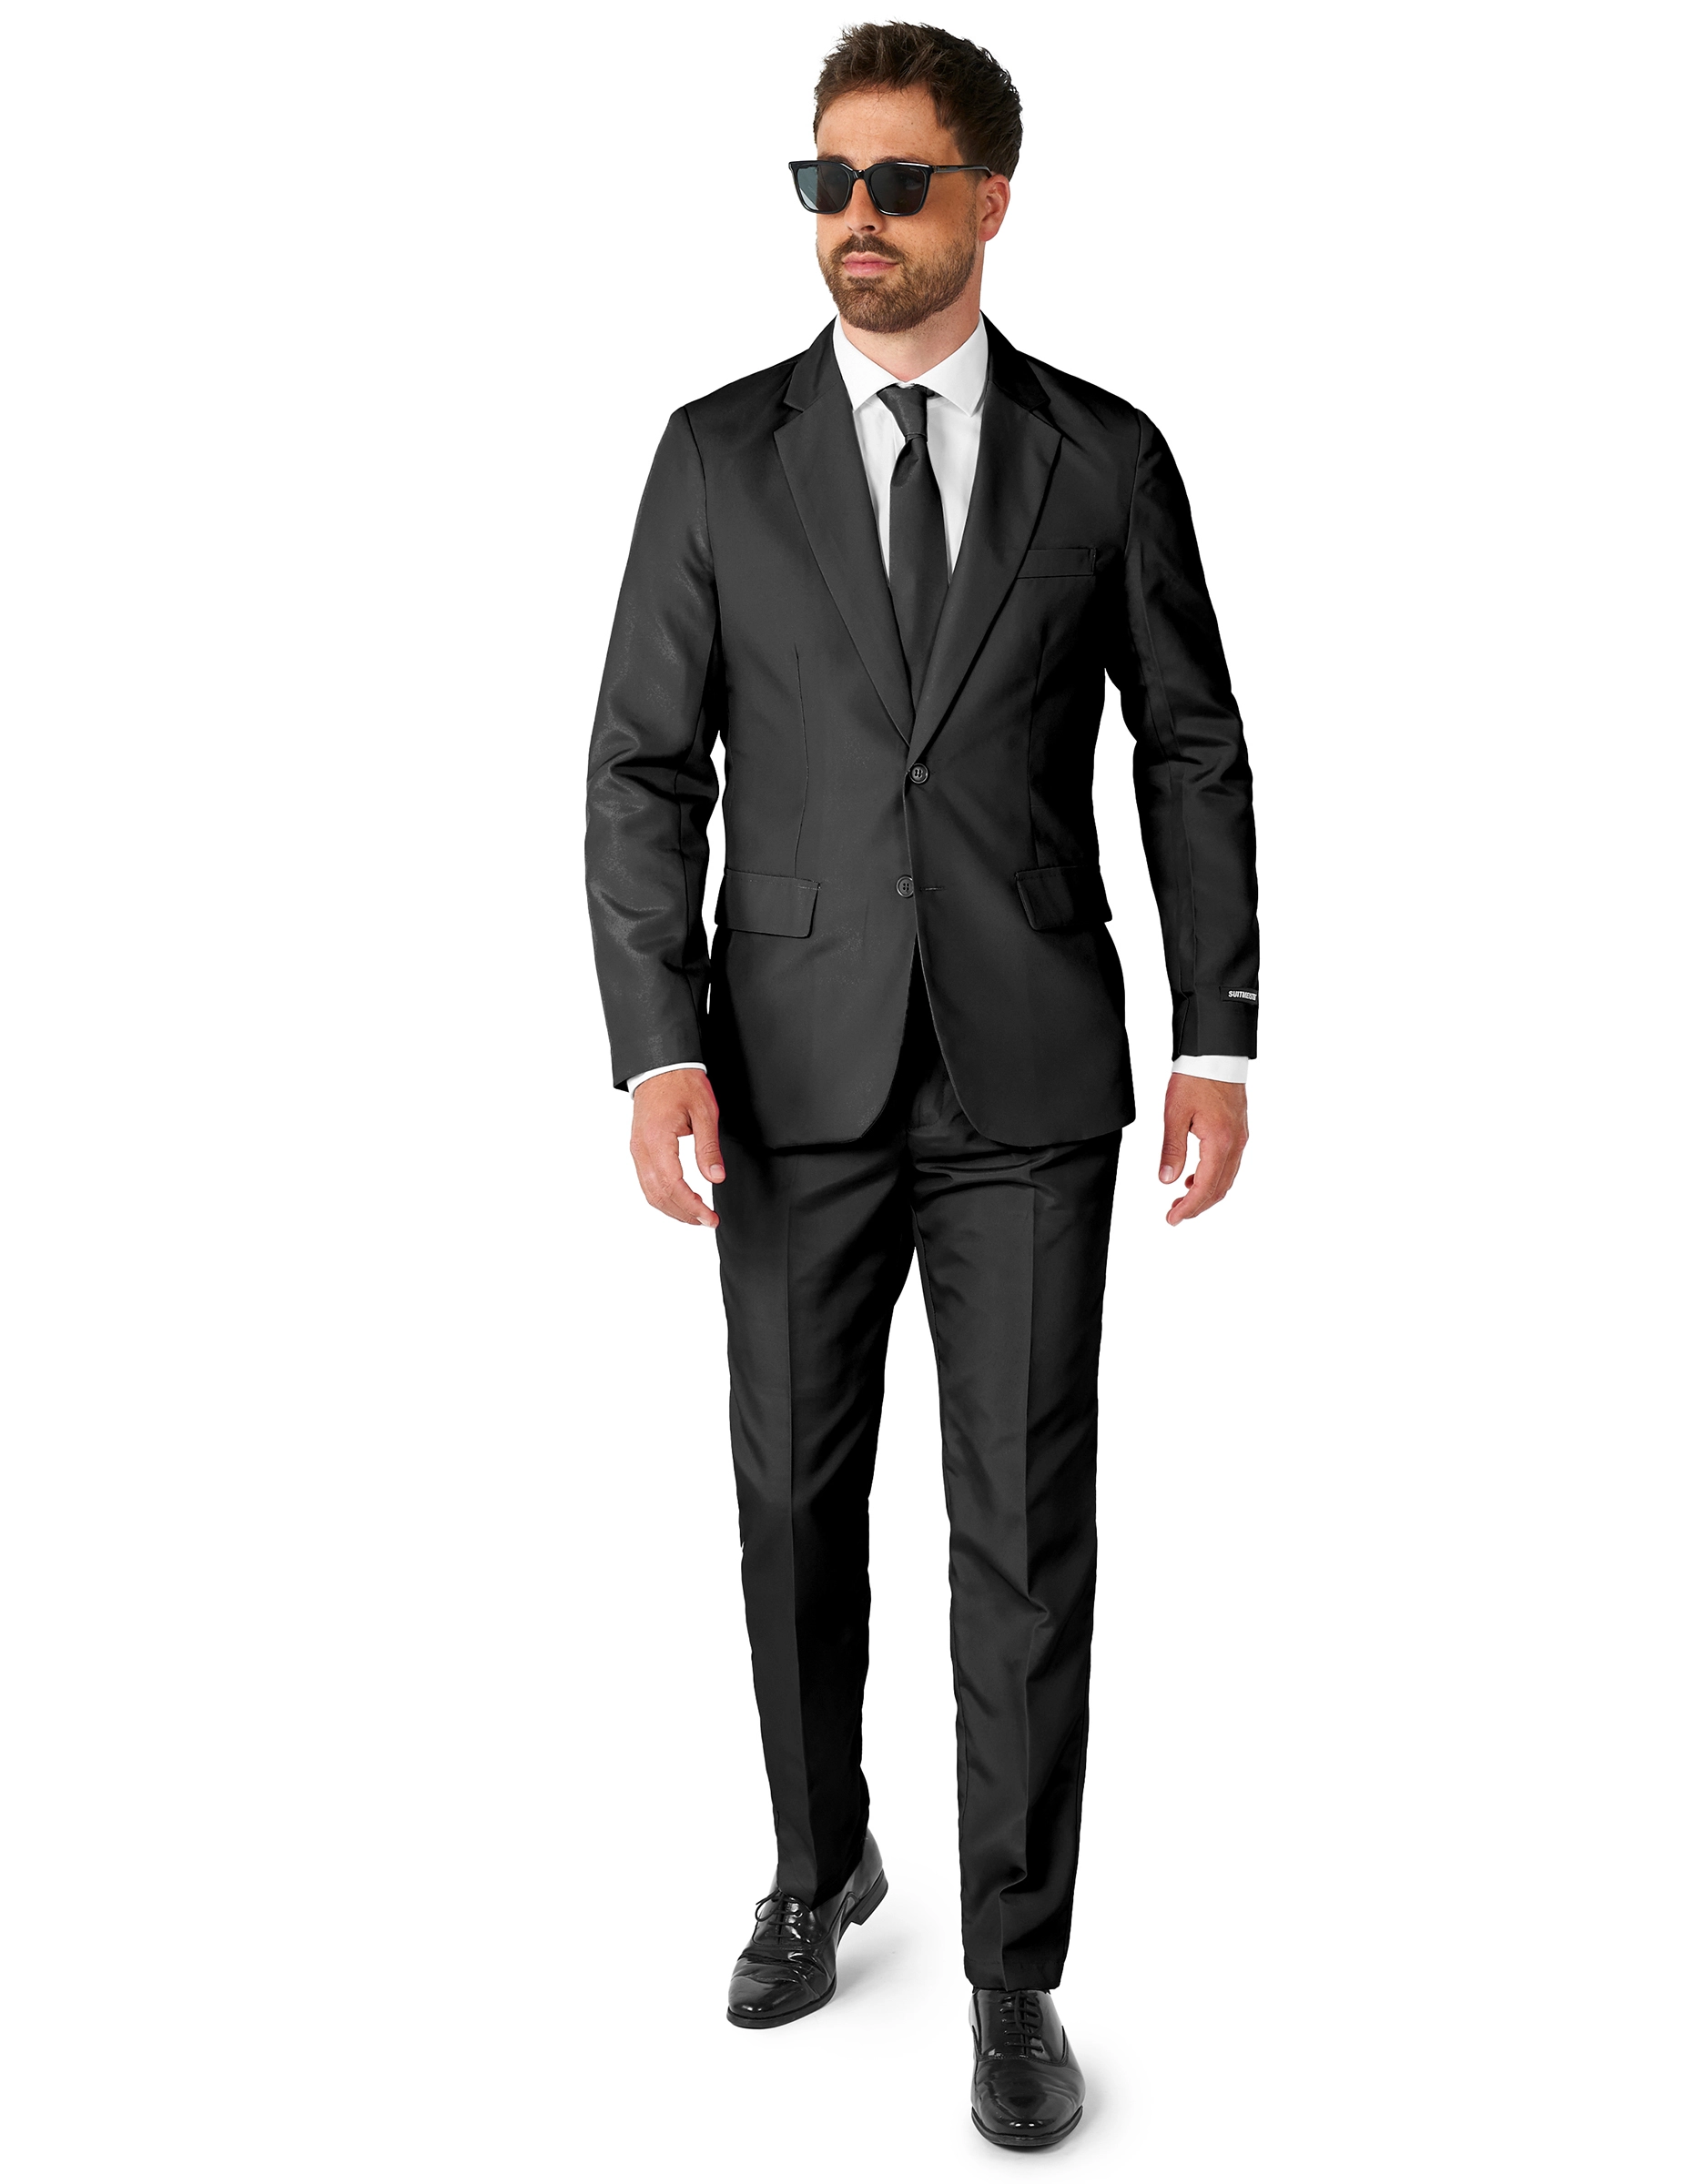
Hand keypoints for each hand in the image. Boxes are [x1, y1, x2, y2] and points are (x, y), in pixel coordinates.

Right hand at [630, 1069, 724, 1227]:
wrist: (660, 1066)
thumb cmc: (681, 1083)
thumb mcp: (704, 1112)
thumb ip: (708, 1148)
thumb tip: (715, 1177)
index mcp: (657, 1140)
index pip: (673, 1186)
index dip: (692, 1207)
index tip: (709, 1218)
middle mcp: (641, 1149)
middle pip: (658, 1195)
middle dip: (683, 1213)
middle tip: (707, 1221)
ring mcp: (637, 1150)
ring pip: (650, 1192)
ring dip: (672, 1208)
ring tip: (696, 1215)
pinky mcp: (639, 1149)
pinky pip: (647, 1181)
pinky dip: (663, 1196)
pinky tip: (681, 1199)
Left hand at [1159, 1073, 1247, 1226]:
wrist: (1216, 1054)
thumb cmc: (1196, 1078)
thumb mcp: (1175, 1114)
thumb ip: (1172, 1149)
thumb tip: (1167, 1180)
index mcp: (1220, 1142)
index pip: (1205, 1187)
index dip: (1189, 1208)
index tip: (1172, 1218)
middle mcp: (1235, 1144)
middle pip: (1219, 1189)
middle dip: (1197, 1206)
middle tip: (1174, 1215)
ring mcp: (1240, 1138)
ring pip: (1226, 1178)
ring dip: (1206, 1194)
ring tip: (1182, 1200)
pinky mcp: (1239, 1131)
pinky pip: (1229, 1165)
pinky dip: (1214, 1178)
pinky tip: (1195, 1177)